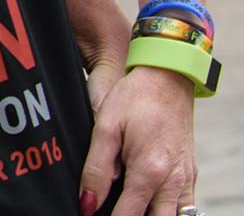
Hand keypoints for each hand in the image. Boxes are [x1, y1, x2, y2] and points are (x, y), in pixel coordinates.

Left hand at [78, 66, 198, 215]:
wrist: (167, 76)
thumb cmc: (134, 98)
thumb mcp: (105, 129)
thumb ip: (96, 170)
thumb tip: (87, 204)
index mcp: (149, 171)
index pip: (129, 214)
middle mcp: (173, 180)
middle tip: (111, 213)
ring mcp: (186, 177)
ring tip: (127, 207)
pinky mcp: (190, 172)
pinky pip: (183, 205)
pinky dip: (166, 209)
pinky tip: (147, 201)